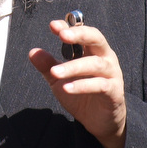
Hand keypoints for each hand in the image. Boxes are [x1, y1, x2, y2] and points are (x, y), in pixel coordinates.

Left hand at [29, 19, 126, 147]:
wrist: (98, 122)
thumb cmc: (81, 94)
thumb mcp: (59, 79)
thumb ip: (48, 65)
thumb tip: (32, 52)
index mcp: (92, 51)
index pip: (82, 32)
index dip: (69, 27)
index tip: (53, 26)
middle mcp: (105, 58)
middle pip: (96, 39)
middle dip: (80, 34)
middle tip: (62, 35)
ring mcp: (112, 74)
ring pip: (95, 64)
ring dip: (73, 67)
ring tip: (54, 72)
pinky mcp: (114, 92)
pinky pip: (100, 85)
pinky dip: (82, 86)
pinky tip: (66, 88)